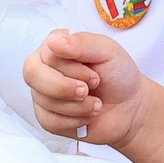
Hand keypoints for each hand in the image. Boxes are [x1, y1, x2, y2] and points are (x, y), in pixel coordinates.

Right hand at [26, 29, 149, 146]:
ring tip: (96, 103)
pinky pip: (49, 121)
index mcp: (55, 48)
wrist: (130, 107)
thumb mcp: (108, 51)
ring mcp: (42, 94)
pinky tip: (87, 116)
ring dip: (78, 106)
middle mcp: (44, 69)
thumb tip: (54, 41)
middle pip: (33, 75)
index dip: (71, 69)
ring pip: (44, 100)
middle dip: (65, 87)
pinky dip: (75, 120)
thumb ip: (82, 43)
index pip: (46, 54)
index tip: (94, 75)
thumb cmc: (118, 75)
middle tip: (89, 89)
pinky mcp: (47, 117)